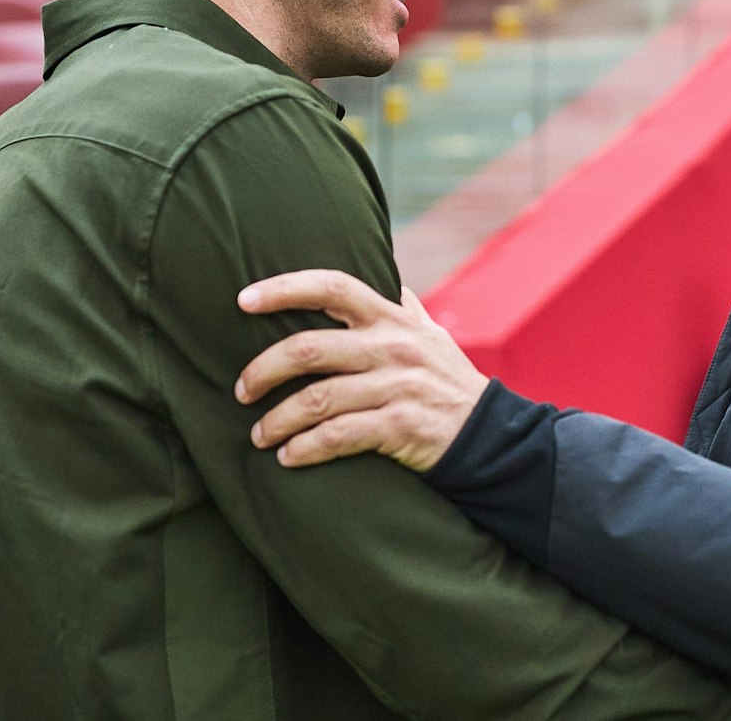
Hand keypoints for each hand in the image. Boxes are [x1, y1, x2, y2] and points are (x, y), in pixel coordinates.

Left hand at [235, 269, 488, 471]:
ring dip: (276, 420)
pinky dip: (304, 450)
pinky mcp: (399, 426)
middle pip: (308, 348)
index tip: (243, 300)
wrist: (488, 434)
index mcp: (393, 318)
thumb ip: (400, 305)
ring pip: (316, 400)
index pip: (331, 286)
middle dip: (263, 370)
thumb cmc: (447, 380)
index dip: (283, 289)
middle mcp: (392, 347)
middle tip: (242, 390)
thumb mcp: (429, 333)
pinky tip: (288, 458)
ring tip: (259, 435)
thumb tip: (379, 271)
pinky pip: (337, 436)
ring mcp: (397, 387)